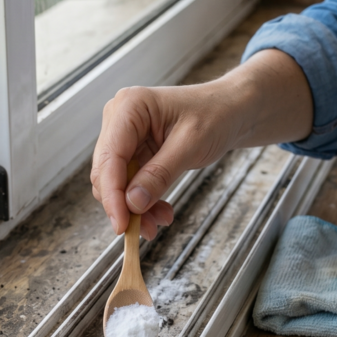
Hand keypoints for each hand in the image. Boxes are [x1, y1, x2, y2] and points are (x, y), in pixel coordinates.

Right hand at [90, 84, 229, 239]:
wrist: (230, 111)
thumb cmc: (215, 114)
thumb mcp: (191, 145)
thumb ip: (160, 174)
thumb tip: (133, 202)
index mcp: (129, 106)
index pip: (109, 157)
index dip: (112, 194)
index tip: (121, 224)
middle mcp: (120, 119)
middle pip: (107, 172)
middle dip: (124, 204)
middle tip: (146, 229)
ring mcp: (125, 136)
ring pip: (116, 183)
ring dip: (134, 207)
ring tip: (161, 219)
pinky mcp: (133, 151)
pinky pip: (129, 184)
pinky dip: (143, 201)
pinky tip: (161, 211)